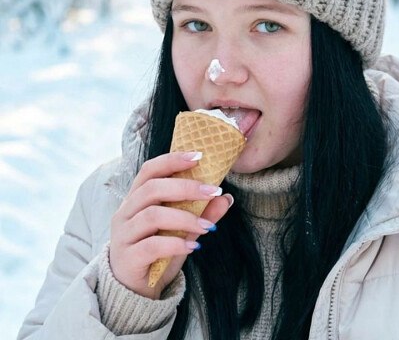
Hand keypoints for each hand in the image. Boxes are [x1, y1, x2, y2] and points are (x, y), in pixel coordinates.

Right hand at [109, 151, 232, 298]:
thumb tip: (226, 198)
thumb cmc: (157, 252)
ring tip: (207, 226)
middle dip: (185, 187)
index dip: (172, 160)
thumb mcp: (183, 230)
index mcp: (136, 198)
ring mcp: (123, 235)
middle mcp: (126, 212)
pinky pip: (151, 245)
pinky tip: (193, 246)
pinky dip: (176, 243)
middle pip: (152, 188)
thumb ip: (201, 213)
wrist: (135, 290)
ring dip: (185, 217)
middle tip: (213, 191)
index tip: (199, 157)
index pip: (149, 170)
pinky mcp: (127, 257)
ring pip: (152, 215)